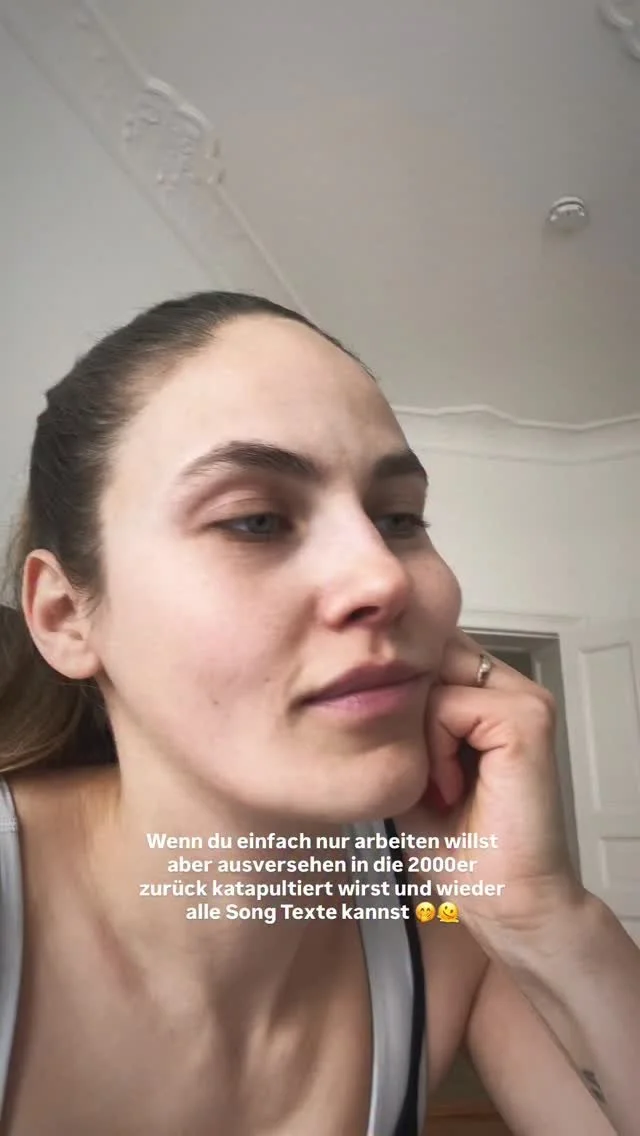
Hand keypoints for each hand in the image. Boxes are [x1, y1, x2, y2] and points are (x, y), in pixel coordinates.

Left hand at [399, 629, 585, 942]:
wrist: (502, 900)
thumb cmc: (461, 847)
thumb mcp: (411, 766)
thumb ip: (399, 719)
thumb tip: (358, 682)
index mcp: (491, 695)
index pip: (428, 649)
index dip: (399, 690)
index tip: (400, 750)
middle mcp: (513, 689)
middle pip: (429, 651)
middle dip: (407, 707)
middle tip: (422, 772)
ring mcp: (526, 699)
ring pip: (434, 676)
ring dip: (421, 733)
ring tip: (439, 784)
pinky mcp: (527, 719)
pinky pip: (450, 704)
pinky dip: (436, 749)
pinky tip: (450, 788)